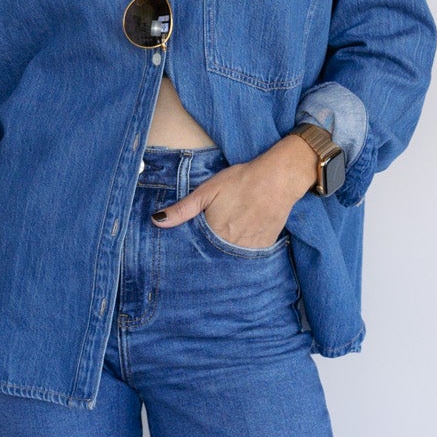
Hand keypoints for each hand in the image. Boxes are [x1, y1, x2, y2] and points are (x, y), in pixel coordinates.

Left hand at [150, 134, 317, 247]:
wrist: (279, 178)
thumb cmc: (241, 180)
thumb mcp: (208, 190)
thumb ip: (182, 209)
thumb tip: (156, 220)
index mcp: (214, 232)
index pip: (196, 250)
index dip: (191, 250)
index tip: (188, 249)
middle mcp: (231, 245)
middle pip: (213, 256)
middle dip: (207, 254)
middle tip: (207, 244)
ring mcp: (249, 248)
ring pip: (230, 258)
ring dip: (224, 255)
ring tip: (225, 240)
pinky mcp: (264, 246)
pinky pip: (248, 256)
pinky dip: (242, 252)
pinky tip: (241, 239)